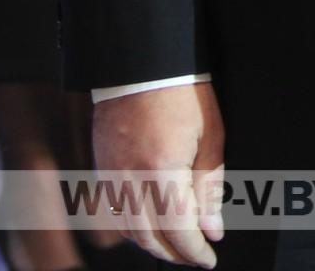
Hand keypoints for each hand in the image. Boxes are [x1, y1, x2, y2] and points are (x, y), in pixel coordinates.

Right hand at [93, 84, 225, 266]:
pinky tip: (150, 227)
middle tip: (196, 257)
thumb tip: (213, 231)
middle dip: (175, 254)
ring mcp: (111, 174)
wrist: (142, 62)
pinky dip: (133, 228)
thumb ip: (210, 189)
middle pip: (149, 238)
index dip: (194, 251)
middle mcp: (130, 178)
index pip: (178, 230)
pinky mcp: (101, 167)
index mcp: (162, 169)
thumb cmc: (183, 94)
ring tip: (177, 247)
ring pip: (128, 230)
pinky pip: (115, 211)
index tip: (209, 259)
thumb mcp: (210, 138)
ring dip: (153, 245)